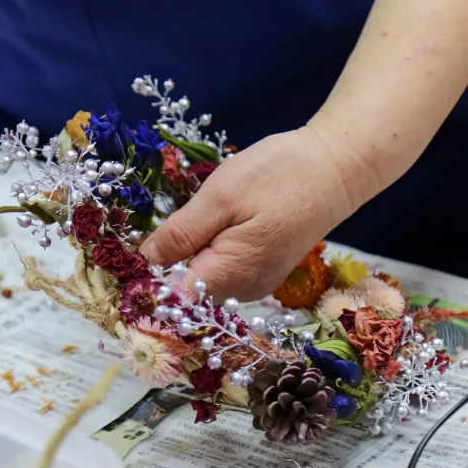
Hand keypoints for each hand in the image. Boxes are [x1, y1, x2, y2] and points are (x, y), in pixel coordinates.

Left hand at [140, 123, 367, 300]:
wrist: (338, 167)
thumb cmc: (280, 174)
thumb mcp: (220, 196)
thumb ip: (180, 234)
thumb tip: (143, 261)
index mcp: (231, 275)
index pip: (173, 300)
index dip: (146, 282)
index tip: (129, 257)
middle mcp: (243, 290)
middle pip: (186, 294)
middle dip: (164, 268)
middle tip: (156, 229)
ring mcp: (255, 284)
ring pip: (202, 283)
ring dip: (185, 259)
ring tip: (188, 222)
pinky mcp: (262, 272)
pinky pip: (221, 272)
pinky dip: (206, 254)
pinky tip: (209, 227)